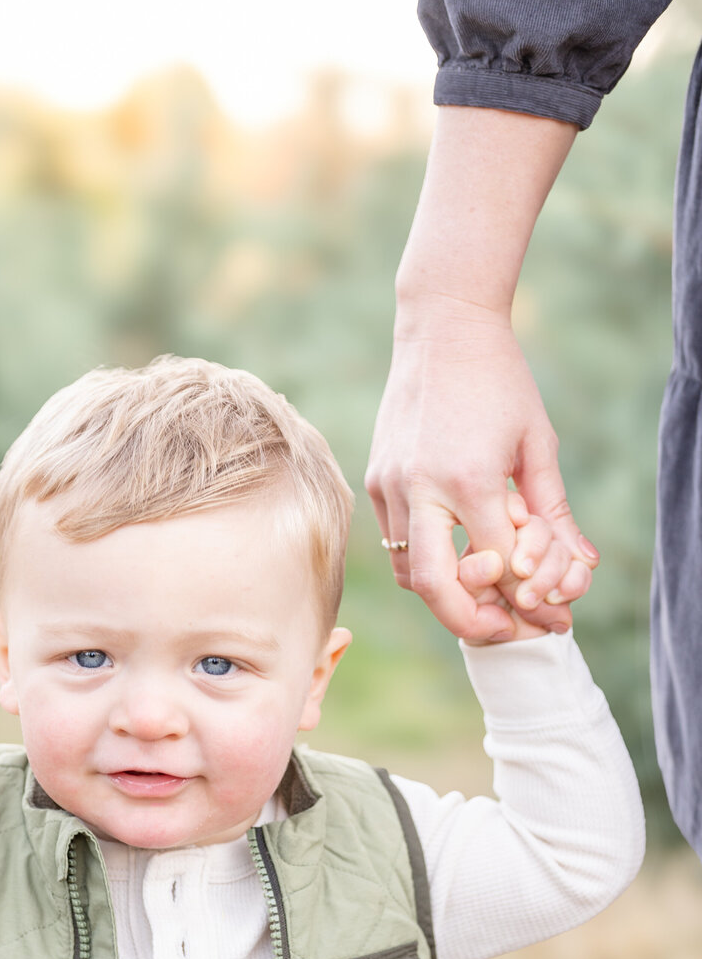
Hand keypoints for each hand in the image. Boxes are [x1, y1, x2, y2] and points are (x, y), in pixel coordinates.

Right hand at [366, 299, 596, 641]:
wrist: (441, 329)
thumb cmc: (500, 382)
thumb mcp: (538, 444)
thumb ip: (554, 511)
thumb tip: (583, 566)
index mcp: (467, 477)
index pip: (494, 563)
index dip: (521, 596)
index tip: (543, 614)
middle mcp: (420, 486)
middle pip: (434, 587)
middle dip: (470, 620)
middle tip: (501, 630)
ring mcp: (390, 485)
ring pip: (409, 572)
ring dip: (444, 596)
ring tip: (479, 598)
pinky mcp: (376, 481)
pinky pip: (396, 544)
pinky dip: (424, 564)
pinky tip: (454, 560)